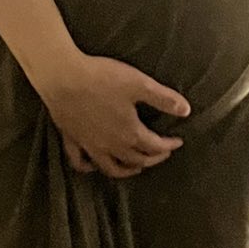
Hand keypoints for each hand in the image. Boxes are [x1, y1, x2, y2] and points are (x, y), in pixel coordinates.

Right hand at [38, 51, 190, 178]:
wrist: (62, 77)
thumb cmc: (101, 78)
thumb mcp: (139, 84)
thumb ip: (164, 99)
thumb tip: (186, 111)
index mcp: (130, 133)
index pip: (155, 146)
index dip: (169, 146)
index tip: (177, 142)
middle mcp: (111, 145)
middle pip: (136, 160)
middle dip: (153, 158)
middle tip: (161, 153)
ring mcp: (89, 146)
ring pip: (111, 168)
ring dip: (126, 170)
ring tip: (136, 166)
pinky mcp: (72, 140)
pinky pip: (80, 162)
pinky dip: (89, 167)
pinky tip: (94, 165)